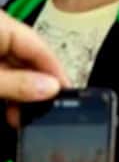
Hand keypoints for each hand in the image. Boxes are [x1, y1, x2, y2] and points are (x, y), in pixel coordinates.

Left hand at [0, 11, 68, 125]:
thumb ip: (16, 83)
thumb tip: (50, 88)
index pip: (40, 45)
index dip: (57, 73)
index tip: (69, 95)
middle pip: (26, 56)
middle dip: (35, 86)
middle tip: (44, 112)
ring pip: (9, 63)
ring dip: (18, 90)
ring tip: (20, 115)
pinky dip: (4, 84)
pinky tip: (7, 103)